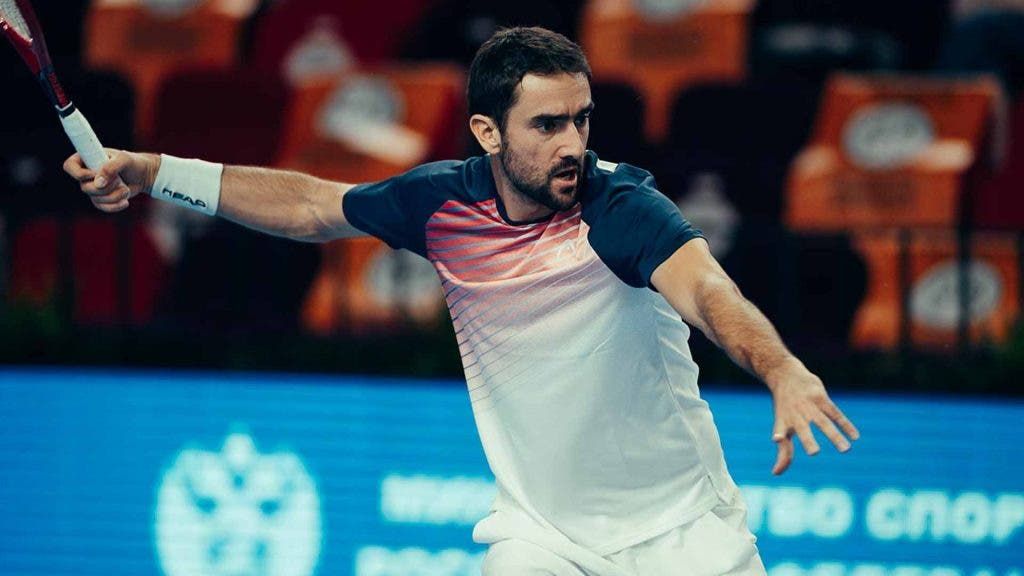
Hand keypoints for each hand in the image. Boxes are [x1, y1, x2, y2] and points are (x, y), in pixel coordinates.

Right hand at [63, 149, 159, 212]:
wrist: (143, 175)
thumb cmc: (132, 163)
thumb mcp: (124, 160)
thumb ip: (110, 168)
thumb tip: (98, 183)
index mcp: (87, 159)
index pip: (69, 166)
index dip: (79, 174)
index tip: (95, 174)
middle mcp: (86, 174)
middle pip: (85, 187)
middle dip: (105, 187)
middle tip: (118, 180)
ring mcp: (93, 188)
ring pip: (95, 199)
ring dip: (113, 196)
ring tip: (125, 189)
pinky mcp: (101, 198)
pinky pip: (102, 207)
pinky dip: (115, 206)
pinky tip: (125, 202)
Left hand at [767, 359, 859, 474]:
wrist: (786, 376)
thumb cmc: (784, 408)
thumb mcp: (781, 427)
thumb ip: (783, 452)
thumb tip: (776, 474)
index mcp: (784, 422)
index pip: (780, 431)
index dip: (779, 436)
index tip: (777, 438)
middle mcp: (796, 414)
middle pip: (803, 429)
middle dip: (808, 439)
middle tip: (815, 453)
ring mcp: (809, 406)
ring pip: (824, 422)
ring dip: (834, 435)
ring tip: (846, 449)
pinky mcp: (821, 398)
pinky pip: (835, 413)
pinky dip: (845, 424)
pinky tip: (855, 437)